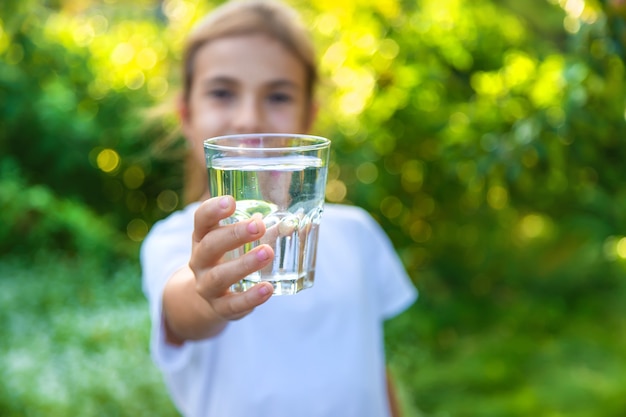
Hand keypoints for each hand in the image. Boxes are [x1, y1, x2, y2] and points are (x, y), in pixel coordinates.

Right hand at [189, 196, 274, 321]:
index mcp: (203, 237)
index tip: (231, 201)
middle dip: (234, 234)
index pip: (201, 220)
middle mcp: (200, 261)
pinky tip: (268, 288)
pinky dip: (251, 297)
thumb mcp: (235, 242)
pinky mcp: (220, 307)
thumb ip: (259, 230)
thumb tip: (294, 221)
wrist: (211, 298)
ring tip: (267, 253)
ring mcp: (207, 286)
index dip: (213, 210)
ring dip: (244, 264)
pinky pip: (233, 304)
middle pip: (210, 245)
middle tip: (258, 225)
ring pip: (219, 276)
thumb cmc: (229, 259)